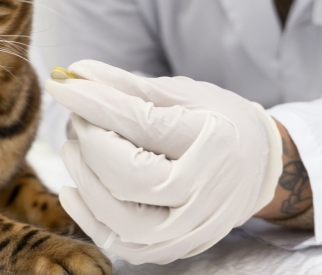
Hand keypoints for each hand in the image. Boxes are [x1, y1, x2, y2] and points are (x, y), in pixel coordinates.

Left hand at [46, 60, 282, 264]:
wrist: (258, 166)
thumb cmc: (218, 119)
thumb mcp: (181, 93)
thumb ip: (127, 86)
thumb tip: (74, 73)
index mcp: (215, 140)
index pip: (142, 124)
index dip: (94, 103)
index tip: (62, 84)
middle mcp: (208, 190)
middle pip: (130, 177)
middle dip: (91, 143)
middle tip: (78, 117)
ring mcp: (194, 226)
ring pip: (124, 219)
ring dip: (86, 181)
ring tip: (74, 149)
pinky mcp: (178, 247)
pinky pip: (125, 244)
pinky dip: (91, 219)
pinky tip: (73, 189)